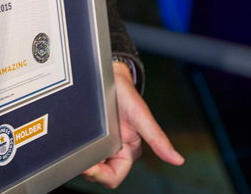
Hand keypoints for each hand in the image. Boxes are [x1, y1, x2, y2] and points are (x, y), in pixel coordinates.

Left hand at [82, 62, 183, 187]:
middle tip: (78, 158)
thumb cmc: (128, 95)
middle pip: (97, 174)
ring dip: (80, 159)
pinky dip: (75, 149)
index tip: (90, 168)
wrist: (110, 75)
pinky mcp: (88, 134)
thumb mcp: (142, 116)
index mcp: (127, 152)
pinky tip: (72, 142)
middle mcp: (113, 150)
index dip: (102, 176)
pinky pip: (80, 148)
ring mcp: (99, 143)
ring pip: (87, 162)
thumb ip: (158, 139)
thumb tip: (178, 160)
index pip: (113, 177)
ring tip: (74, 150)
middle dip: (87, 169)